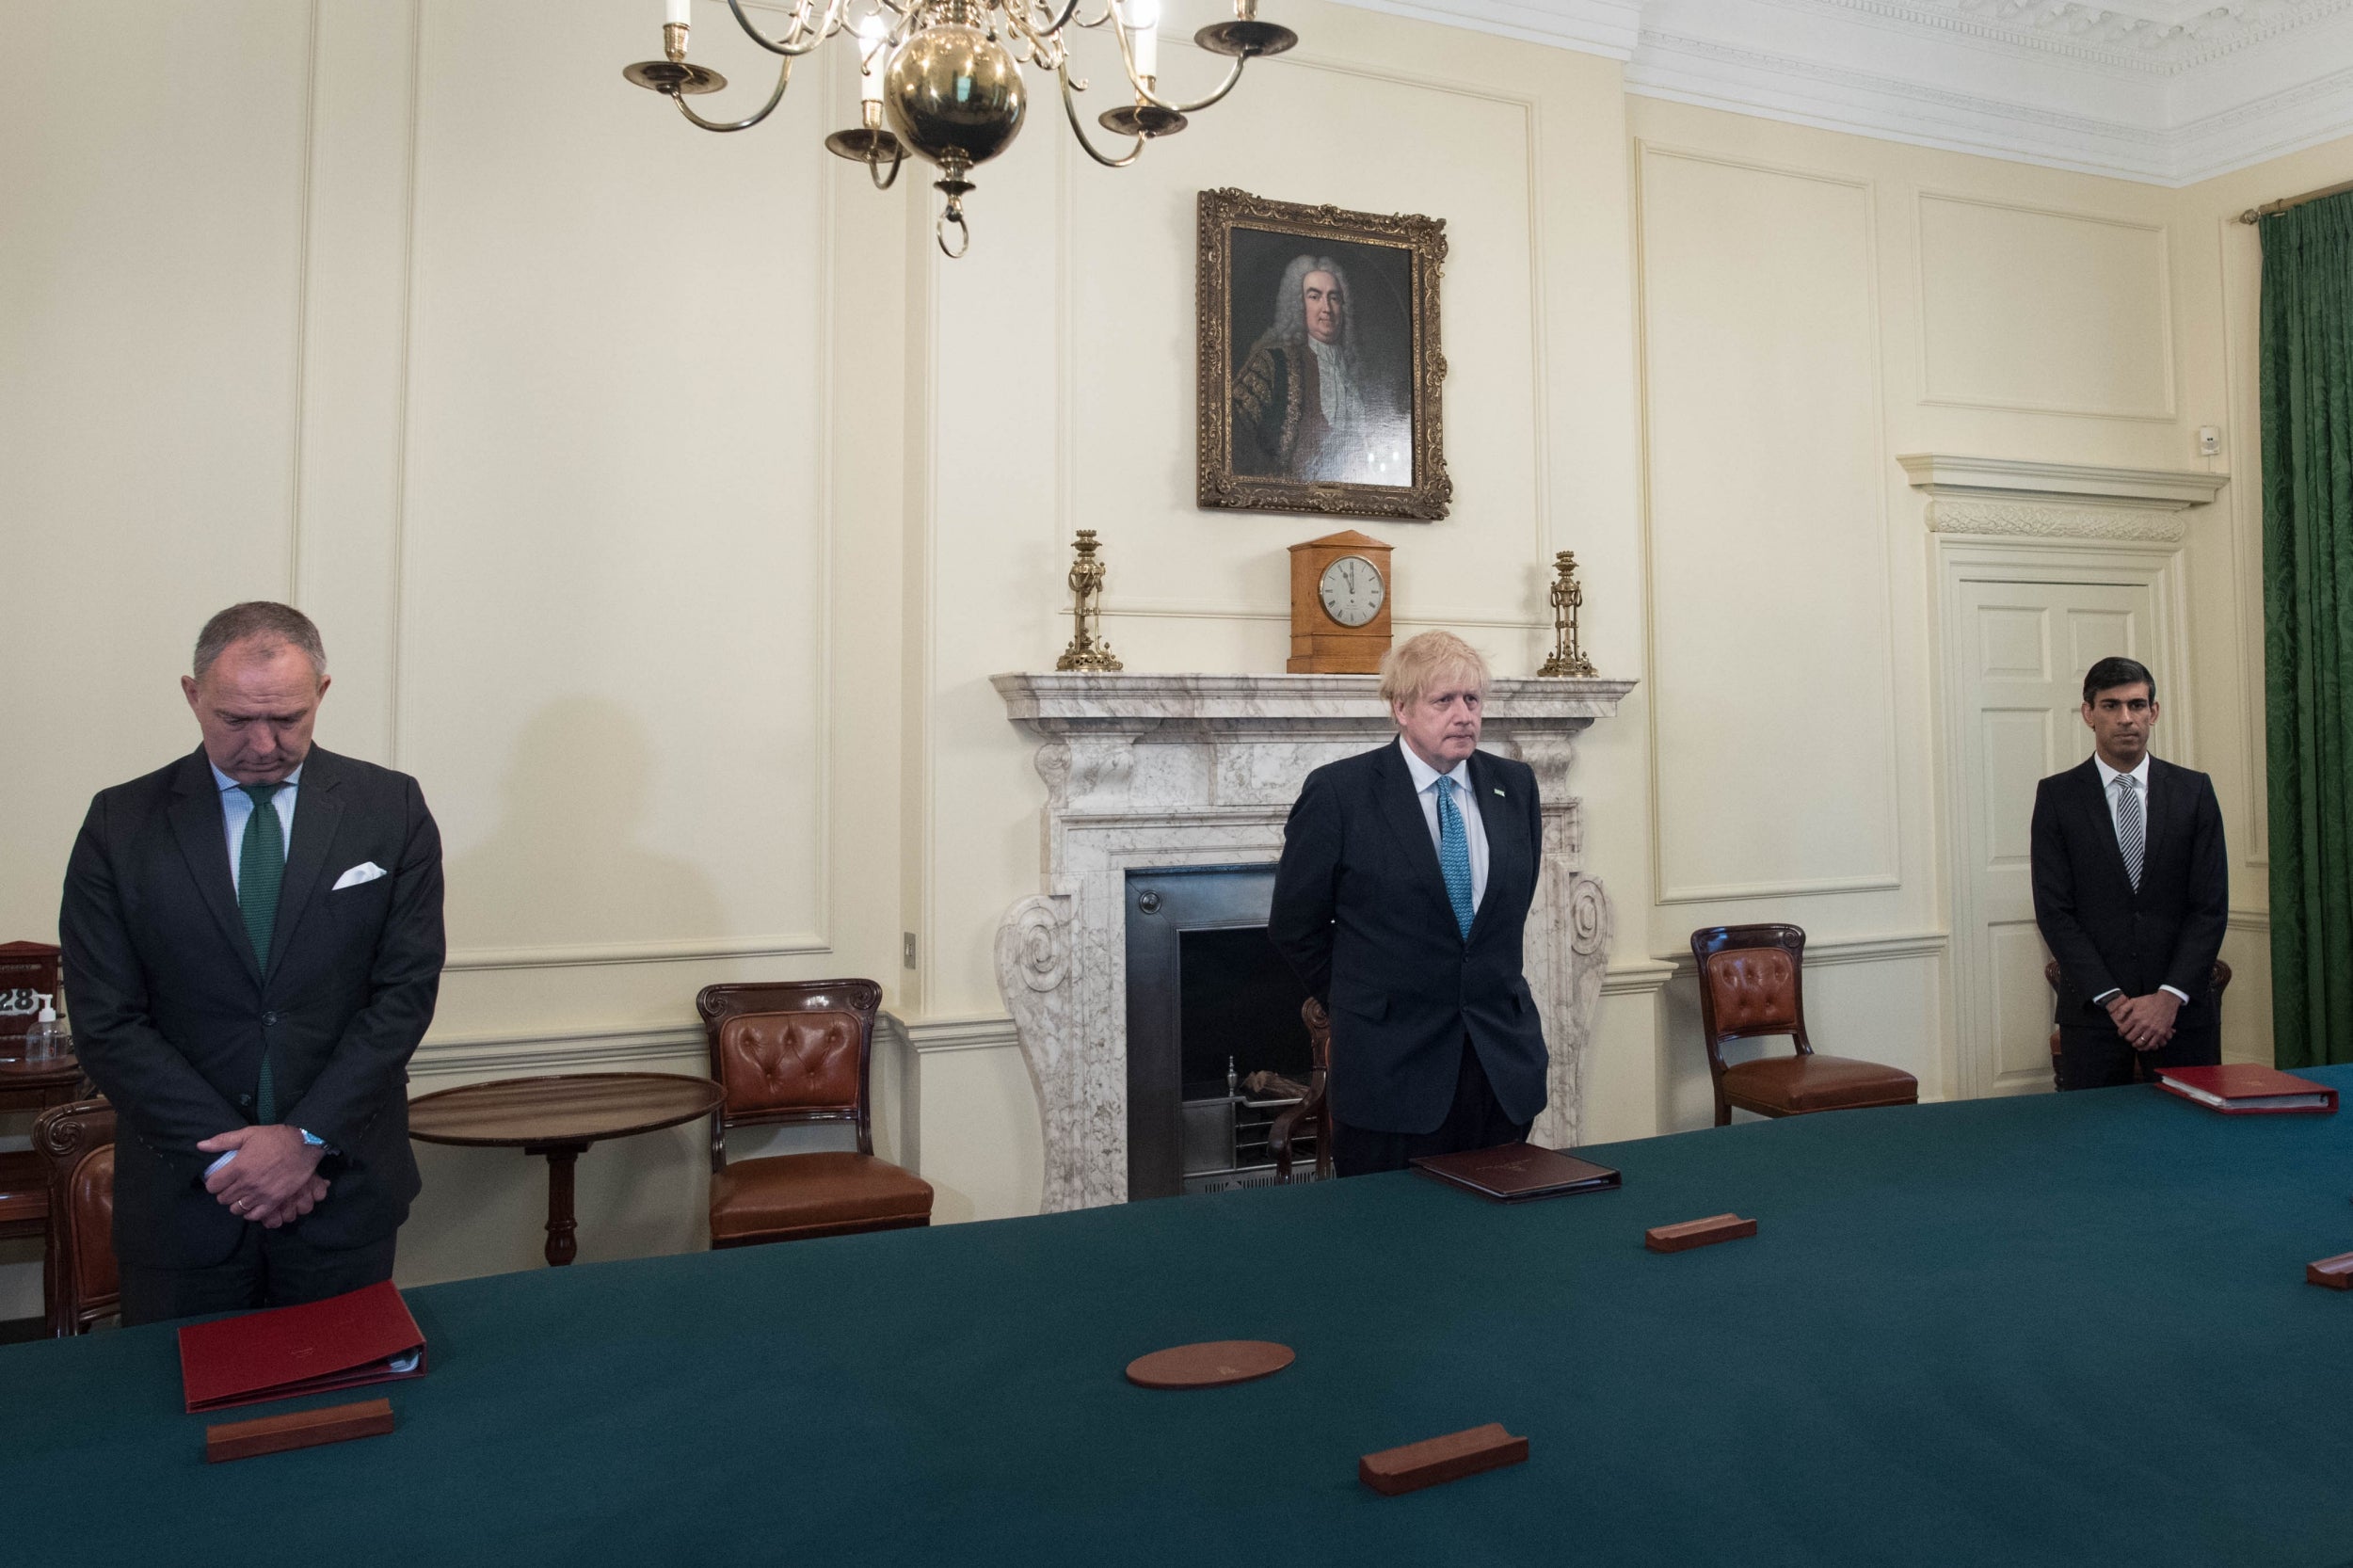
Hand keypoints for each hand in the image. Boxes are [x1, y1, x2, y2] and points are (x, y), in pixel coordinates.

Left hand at [198, 1125, 326, 1225]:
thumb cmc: (275, 1137)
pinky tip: (252, 1205)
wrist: (304, 1144)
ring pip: (237, 1209)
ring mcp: (261, 1194)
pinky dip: (250, 1213)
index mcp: (237, 1167)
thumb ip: (222, 1141)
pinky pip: (255, 1215)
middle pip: (223, 1199)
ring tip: (242, 1196)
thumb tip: (200, 1145)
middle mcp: (246, 1184)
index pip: (213, 1186)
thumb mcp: (248, 1133)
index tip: (220, 1180)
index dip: (214, 1183)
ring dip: (236, 1203)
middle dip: (224, 1193)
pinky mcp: (274, 1200)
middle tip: (232, 1186)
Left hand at [2107, 991, 2180, 1051]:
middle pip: (2131, 1038)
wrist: (2166, 1001)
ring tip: (2135, 1043)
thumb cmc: (2149, 1000)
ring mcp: (2152, 1029)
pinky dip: (2147, 1047)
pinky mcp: (2161, 1033)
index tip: (2121, 1033)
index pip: (2123, 1030)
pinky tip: (2145, 1046)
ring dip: (2136, 1044)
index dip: (2120, 1033)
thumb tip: (2117, 1018)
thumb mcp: (2133, 1001)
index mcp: (2135, 1017)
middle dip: (2128, 1039)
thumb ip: (2123, 1009)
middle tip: (2128, 1038)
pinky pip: (2152, 1044)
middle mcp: (2143, 1024)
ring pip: (2140, 1043)